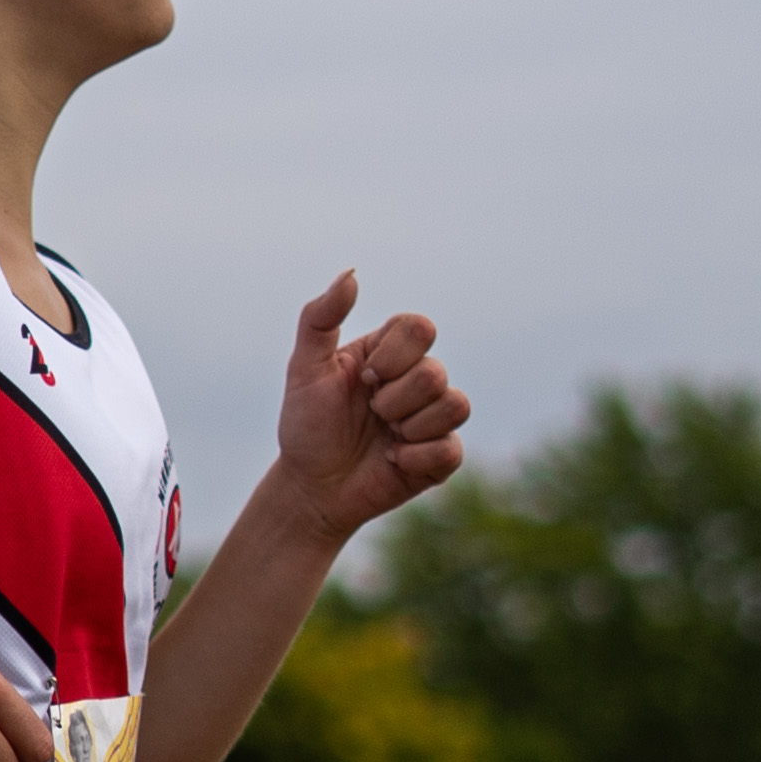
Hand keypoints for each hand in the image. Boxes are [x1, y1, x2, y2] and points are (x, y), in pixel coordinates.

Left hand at [264, 278, 470, 552]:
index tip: (362, 378)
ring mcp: (433, 419)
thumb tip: (352, 274)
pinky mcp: (441, 457)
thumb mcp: (305, 368)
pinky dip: (415, 457)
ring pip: (455, 405)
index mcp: (391, 352)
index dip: (394, 356)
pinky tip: (392, 461)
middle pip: (435, 372)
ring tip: (383, 438)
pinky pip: (451, 448)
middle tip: (369, 414)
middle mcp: (417, 380)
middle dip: (392, 400)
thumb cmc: (307, 425)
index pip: (420, 328)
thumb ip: (321, 317)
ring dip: (408, 427)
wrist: (311, 487)